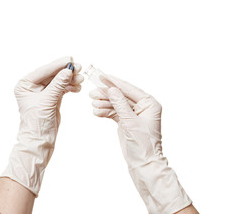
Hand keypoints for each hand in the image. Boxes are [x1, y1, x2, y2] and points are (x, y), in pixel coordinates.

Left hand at [1, 56, 82, 195]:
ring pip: (59, 81)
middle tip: (79, 68)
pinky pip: (62, 88)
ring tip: (81, 80)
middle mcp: (32, 87)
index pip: (44, 71)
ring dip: (70, 79)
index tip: (70, 59)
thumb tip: (68, 70)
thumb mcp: (47, 101)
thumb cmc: (37, 123)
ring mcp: (43, 92)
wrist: (40, 141)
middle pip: (53, 74)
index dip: (57, 65)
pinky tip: (77, 87)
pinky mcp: (51, 98)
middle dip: (66, 72)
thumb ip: (58, 85)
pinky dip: (70, 87)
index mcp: (25, 85)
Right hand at [89, 75, 191, 213]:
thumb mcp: (130, 122)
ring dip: (104, 104)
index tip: (102, 76)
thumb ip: (120, 104)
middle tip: (92, 93)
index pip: (129, 89)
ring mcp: (134, 114)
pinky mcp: (127, 122)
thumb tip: (111, 89)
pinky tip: (96, 112)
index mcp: (149, 104)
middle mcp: (143, 107)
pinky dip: (105, 112)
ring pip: (116, 104)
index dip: (115, 82)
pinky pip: (114, 113)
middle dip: (107, 95)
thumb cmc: (143, 146)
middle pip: (121, 96)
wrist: (143, 165)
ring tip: (93, 105)